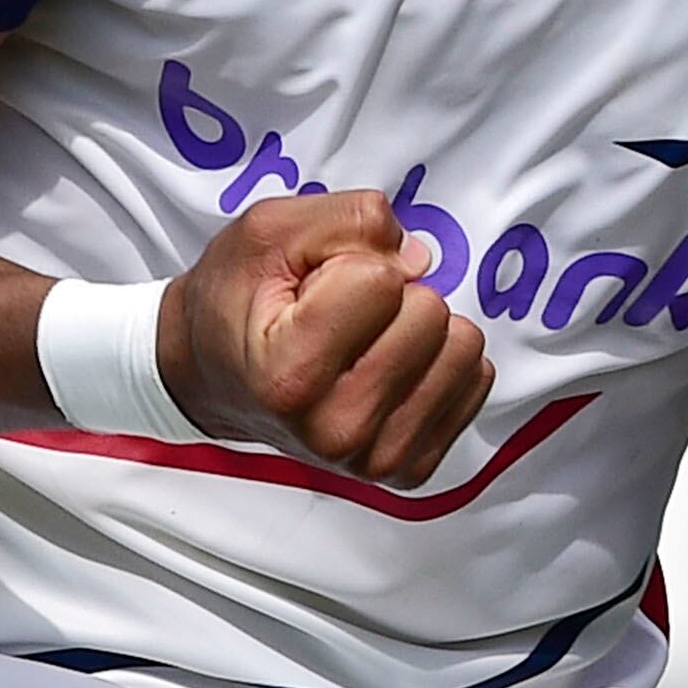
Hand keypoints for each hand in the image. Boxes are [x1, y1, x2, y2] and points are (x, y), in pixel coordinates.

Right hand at [160, 190, 492, 488]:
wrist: (213, 372)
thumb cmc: (236, 302)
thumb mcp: (270, 232)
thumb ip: (347, 220)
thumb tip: (420, 259)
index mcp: (290, 375)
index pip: (383, 280)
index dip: (350, 263)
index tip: (310, 289)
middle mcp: (334, 430)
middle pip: (431, 314)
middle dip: (392, 296)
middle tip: (337, 314)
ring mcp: (374, 457)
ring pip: (463, 348)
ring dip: (418, 328)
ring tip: (362, 340)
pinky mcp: (410, 467)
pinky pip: (474, 381)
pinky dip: (436, 361)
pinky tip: (386, 366)